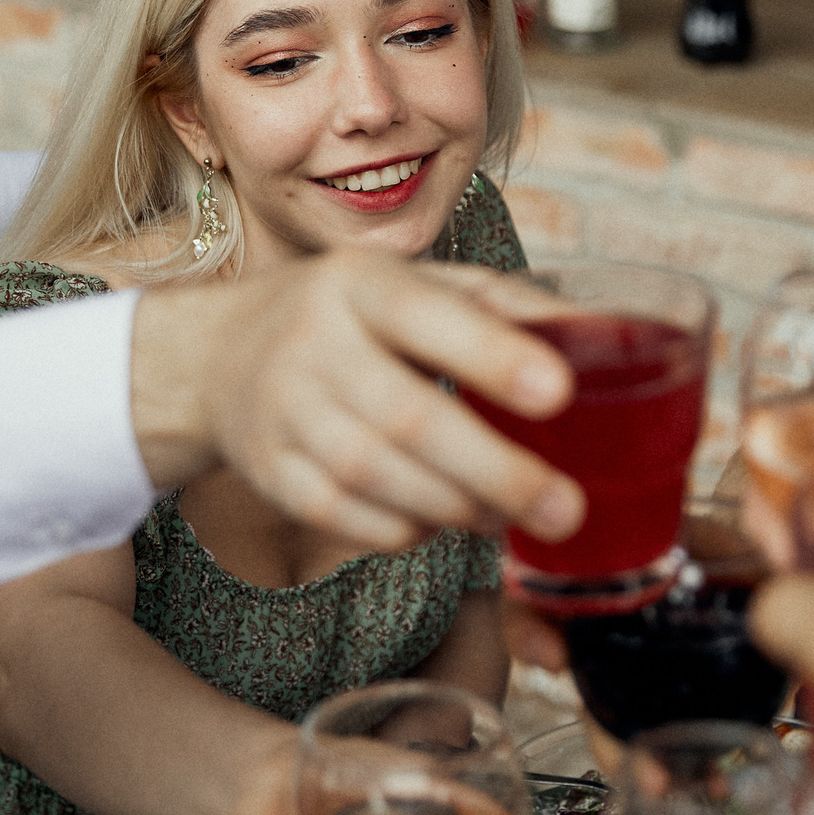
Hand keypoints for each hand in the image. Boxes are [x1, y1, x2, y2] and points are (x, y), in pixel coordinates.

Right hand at [130, 251, 584, 551]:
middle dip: (494, 470)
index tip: (560, 393)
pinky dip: (406, 529)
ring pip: (379, 477)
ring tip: (511, 517)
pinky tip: (442, 520)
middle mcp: (313, 343)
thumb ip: (498, 306)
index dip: (493, 356)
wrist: (217, 357)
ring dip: (457, 508)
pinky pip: (348, 518)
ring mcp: (284, 413)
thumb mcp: (411, 285)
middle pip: (407, 417)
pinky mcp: (271, 473)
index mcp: (361, 285)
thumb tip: (596, 336)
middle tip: (564, 509)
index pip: (428, 315)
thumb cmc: (347, 318)